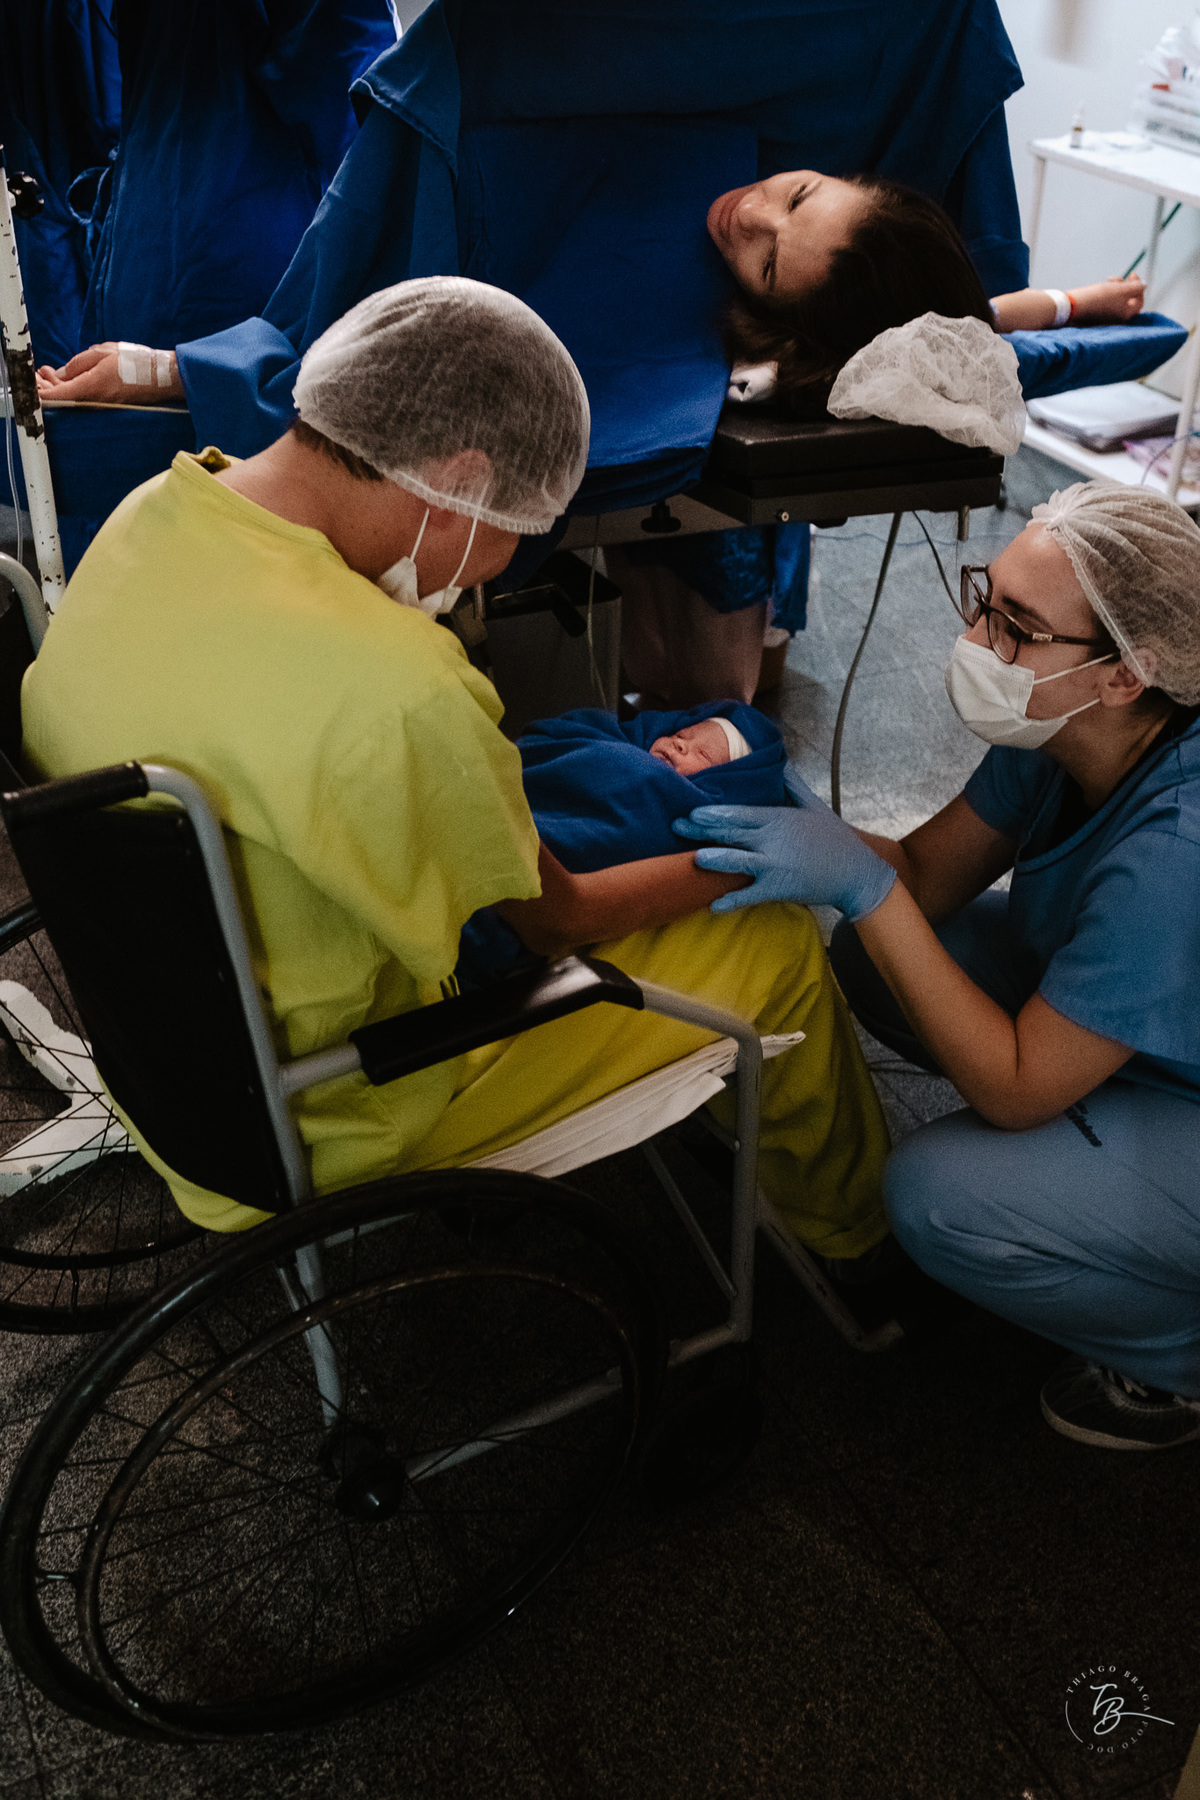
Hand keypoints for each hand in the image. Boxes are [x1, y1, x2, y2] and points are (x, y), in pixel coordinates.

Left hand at [35, 342, 183, 403]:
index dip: (39, 389)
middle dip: (45, 386)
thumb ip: (77, 364)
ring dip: (58, 388)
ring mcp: (102, 406)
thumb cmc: (136, 362)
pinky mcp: (109, 406)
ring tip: (50, 373)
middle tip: (42, 371)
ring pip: (72, 401)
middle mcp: (94, 401)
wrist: (165, 377)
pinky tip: (70, 379)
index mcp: (89, 387)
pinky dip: (73, 390)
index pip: (54, 396)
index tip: (34, 377)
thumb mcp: (101, 353)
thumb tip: (61, 375)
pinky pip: (84, 401)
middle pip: (61, 401)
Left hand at [672, 767, 896, 920]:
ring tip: (695, 858)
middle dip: (702, 830)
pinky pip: (751, 895)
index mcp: (779, 818)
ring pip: (738, 861)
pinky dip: (732, 901)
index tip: (693, 810)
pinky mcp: (780, 888)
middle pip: (732, 833)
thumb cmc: (834, 838)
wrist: (857, 872)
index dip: (715, 812)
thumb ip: (792, 786)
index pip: (740, 813)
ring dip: (716, 860)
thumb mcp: (814, 806)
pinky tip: (714, 906)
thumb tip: (779, 764)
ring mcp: (776, 865)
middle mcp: (774, 840)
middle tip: (676, 825)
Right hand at [1067, 275, 1144, 324]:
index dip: (1138, 285)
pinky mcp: (1099, 315)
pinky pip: (1108, 302)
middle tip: (1116, 278)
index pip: (1139, 300)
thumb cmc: (1097, 298)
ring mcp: (1108, 317)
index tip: (1132, 274)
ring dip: (1115, 287)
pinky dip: (1107, 293)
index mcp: (1126, 315)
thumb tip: (1144, 285)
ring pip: (1118, 298)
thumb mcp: (1120, 289)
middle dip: (1124, 285)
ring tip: (1106, 282)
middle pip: (1128, 299)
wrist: (1072, 306)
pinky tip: (1099, 288)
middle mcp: (1119, 319)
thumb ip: (1135, 287)